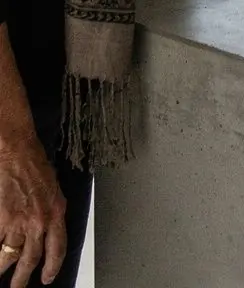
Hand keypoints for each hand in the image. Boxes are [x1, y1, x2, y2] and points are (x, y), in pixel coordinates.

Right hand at [0, 135, 65, 286]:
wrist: (15, 149)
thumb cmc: (33, 160)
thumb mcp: (53, 187)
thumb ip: (51, 209)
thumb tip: (48, 226)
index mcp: (56, 212)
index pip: (57, 248)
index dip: (52, 267)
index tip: (46, 278)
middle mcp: (39, 221)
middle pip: (31, 259)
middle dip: (23, 278)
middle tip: (18, 287)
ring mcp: (19, 222)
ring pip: (10, 256)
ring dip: (4, 269)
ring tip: (1, 277)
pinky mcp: (1, 220)